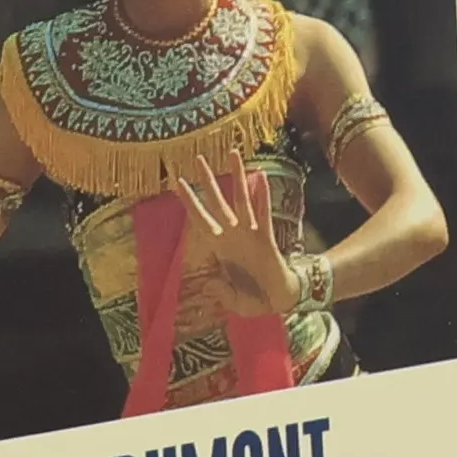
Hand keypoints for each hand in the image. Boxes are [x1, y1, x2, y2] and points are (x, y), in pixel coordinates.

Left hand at [177, 152, 296, 318]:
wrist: (280, 299)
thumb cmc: (254, 298)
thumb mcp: (234, 302)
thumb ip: (221, 293)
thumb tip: (210, 284)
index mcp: (219, 247)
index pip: (200, 219)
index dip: (189, 201)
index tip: (177, 181)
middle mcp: (232, 234)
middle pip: (217, 202)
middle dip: (207, 181)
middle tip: (198, 157)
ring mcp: (249, 233)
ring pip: (241, 199)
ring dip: (237, 177)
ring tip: (233, 154)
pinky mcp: (265, 237)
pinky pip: (262, 214)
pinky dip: (262, 197)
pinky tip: (260, 178)